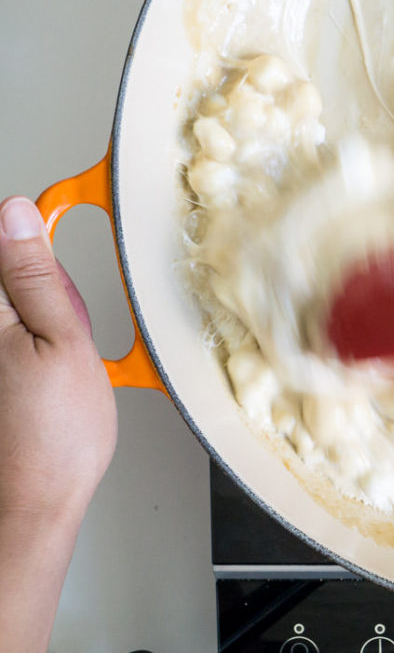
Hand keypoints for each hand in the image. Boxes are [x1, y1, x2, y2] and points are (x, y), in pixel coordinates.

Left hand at [0, 196, 116, 519]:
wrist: (32, 502)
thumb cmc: (53, 438)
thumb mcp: (64, 341)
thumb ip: (37, 275)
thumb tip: (18, 215)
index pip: (0, 243)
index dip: (32, 236)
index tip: (62, 239)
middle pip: (4, 279)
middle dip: (38, 288)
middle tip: (63, 325)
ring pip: (10, 313)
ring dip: (35, 321)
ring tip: (56, 358)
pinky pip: (12, 342)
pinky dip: (28, 349)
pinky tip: (44, 378)